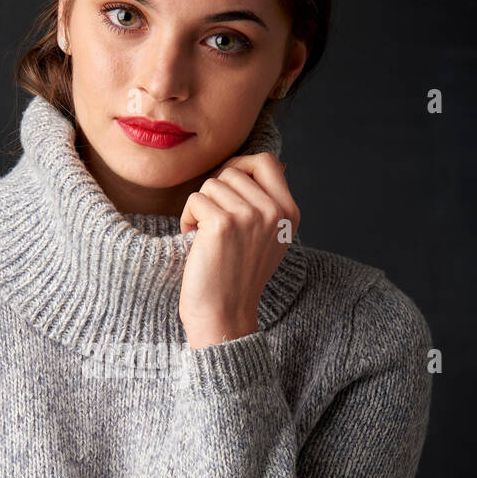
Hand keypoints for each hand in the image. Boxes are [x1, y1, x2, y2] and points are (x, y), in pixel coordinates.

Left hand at [178, 152, 299, 347]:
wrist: (225, 316)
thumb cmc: (237, 277)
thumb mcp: (268, 237)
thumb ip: (268, 203)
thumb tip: (266, 163)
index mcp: (289, 212)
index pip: (266, 161)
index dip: (240, 165)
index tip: (225, 188)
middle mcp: (274, 211)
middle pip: (233, 171)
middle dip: (215, 194)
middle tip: (212, 224)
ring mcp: (250, 216)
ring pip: (211, 184)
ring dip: (200, 207)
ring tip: (205, 237)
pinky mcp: (223, 224)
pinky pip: (195, 200)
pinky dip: (188, 219)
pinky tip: (195, 242)